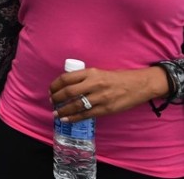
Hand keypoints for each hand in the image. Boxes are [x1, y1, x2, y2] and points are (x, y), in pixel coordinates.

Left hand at [49, 65, 168, 122]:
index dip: (55, 85)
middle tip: (52, 101)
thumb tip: (68, 86)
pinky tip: (66, 119)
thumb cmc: (117, 78)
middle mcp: (94, 84)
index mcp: (90, 73)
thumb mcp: (99, 72)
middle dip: (56, 98)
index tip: (51, 90)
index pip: (66, 78)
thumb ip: (84, 78)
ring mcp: (100, 97)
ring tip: (56, 113)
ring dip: (63, 110)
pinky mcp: (106, 109)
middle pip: (68, 92)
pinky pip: (86, 114)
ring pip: (76, 105)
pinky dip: (74, 117)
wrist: (139, 85)